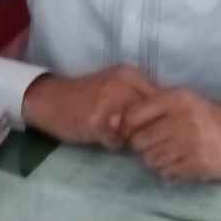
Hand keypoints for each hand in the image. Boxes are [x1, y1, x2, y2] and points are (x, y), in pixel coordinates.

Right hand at [22, 65, 156, 148]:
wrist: (50, 100)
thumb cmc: (87, 94)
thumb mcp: (116, 85)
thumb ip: (140, 95)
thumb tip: (170, 114)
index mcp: (130, 74)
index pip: (163, 98)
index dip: (163, 116)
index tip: (158, 127)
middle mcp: (122, 85)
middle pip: (152, 116)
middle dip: (149, 130)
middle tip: (141, 138)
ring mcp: (109, 103)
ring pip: (137, 131)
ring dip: (133, 140)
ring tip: (123, 138)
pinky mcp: (97, 122)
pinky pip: (117, 142)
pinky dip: (114, 145)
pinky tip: (106, 140)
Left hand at [122, 89, 220, 180]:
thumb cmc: (202, 115)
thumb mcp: (179, 100)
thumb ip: (147, 107)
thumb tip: (111, 122)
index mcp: (175, 99)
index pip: (133, 116)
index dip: (126, 128)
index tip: (131, 133)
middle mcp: (182, 119)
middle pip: (138, 141)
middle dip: (142, 146)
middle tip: (154, 144)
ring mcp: (191, 143)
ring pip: (150, 160)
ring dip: (154, 159)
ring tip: (168, 152)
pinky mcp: (197, 164)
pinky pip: (166, 173)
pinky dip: (168, 171)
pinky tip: (179, 162)